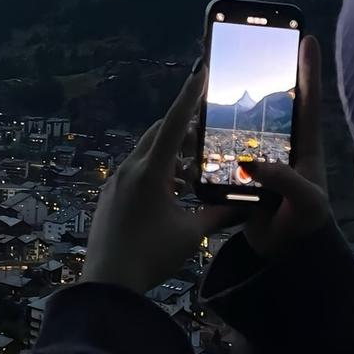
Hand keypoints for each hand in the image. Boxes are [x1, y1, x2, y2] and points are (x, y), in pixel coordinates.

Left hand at [82, 65, 225, 293]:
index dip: (189, 97)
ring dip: (170, 155)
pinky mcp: (110, 195)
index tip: (199, 72)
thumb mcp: (191, 234)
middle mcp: (130, 168)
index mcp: (150, 171)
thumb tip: (246, 204)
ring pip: (146, 154)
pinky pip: (135, 171)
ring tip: (192, 170)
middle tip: (205, 133)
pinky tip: (172, 192)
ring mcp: (116, 181)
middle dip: (182, 129)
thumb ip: (219, 214)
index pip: (174, 123)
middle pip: (159, 135)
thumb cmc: (151, 255)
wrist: (107, 282)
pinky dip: (156, 171)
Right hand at [228, 34, 329, 258]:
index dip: (309, 70)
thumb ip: (289, 182)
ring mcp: (259, 154)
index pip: (308, 101)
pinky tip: (191, 120)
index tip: (307, 38)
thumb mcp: (307, 206)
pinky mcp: (237, 170)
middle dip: (262, 70)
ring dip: (226, 100)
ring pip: (240, 120)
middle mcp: (281, 143)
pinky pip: (220, 146)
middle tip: (249, 41)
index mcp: (305, 146)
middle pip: (269, 101)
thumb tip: (254, 162)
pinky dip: (206, 133)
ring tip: (212, 75)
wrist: (282, 253)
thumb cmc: (303, 226)